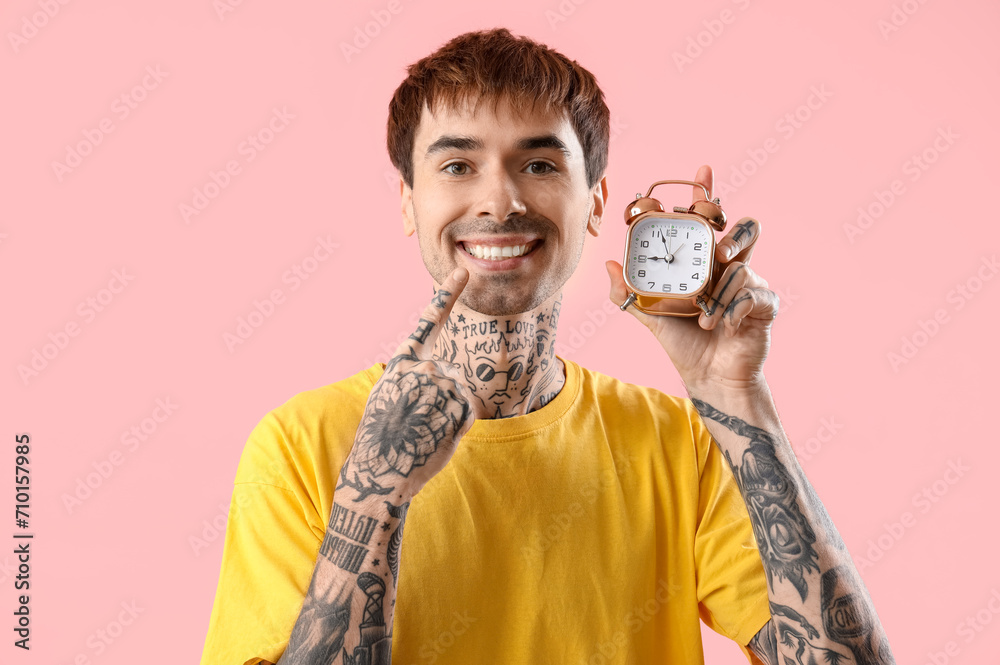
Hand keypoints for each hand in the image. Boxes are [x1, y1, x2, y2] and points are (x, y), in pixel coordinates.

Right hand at [337, 267, 475, 504]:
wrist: (380, 469)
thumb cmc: (382, 438)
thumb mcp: (387, 397)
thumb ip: (411, 378)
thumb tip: (438, 375)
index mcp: (403, 363)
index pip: (428, 323)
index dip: (447, 295)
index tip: (462, 272)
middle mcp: (423, 367)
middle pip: (450, 372)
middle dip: (443, 396)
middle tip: (419, 421)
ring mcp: (442, 383)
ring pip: (460, 392)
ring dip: (449, 412)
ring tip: (425, 429)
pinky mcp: (458, 403)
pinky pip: (467, 411)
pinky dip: (458, 425)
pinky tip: (438, 435)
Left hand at [605, 165, 778, 392]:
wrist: (709, 377)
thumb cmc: (684, 342)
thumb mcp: (650, 314)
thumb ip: (628, 290)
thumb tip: (608, 262)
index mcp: (703, 263)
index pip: (708, 221)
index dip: (707, 193)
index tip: (703, 170)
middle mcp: (729, 267)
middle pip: (743, 231)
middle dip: (733, 235)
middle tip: (720, 251)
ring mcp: (750, 283)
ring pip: (741, 268)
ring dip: (719, 293)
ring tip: (703, 315)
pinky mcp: (764, 304)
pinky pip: (753, 294)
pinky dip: (733, 310)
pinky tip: (722, 324)